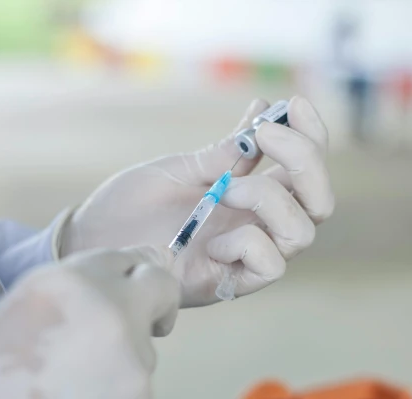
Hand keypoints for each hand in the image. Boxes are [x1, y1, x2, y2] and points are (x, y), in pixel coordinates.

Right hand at [0, 246, 178, 398]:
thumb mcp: (11, 313)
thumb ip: (68, 296)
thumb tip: (105, 295)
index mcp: (73, 282)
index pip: (126, 258)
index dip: (126, 276)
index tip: (129, 291)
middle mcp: (116, 316)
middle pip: (162, 289)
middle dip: (157, 301)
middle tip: (147, 320)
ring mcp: (135, 368)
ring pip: (143, 355)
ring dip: (120, 366)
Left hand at [60, 96, 333, 306]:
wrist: (91, 241)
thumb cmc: (130, 205)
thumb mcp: (181, 169)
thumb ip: (225, 151)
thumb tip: (264, 110)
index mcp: (251, 197)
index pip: (307, 170)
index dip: (312, 135)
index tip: (293, 103)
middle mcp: (256, 227)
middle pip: (320, 203)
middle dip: (305, 162)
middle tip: (262, 139)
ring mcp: (243, 256)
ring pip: (303, 232)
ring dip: (269, 198)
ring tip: (223, 189)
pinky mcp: (225, 283)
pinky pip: (270, 266)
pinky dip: (248, 243)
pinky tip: (211, 239)